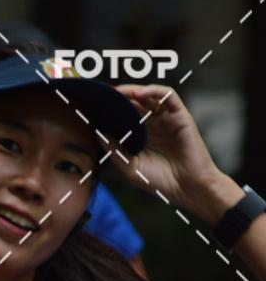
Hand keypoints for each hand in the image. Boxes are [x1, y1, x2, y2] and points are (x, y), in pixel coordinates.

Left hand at [110, 84, 243, 223]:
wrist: (187, 190)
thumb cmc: (161, 182)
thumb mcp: (131, 168)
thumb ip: (115, 150)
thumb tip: (98, 133)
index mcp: (142, 137)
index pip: (125, 117)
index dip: (111, 111)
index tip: (94, 107)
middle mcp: (155, 125)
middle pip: (135, 104)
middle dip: (119, 98)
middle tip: (103, 95)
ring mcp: (167, 119)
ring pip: (150, 96)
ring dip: (134, 91)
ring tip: (118, 92)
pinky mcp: (180, 116)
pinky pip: (168, 96)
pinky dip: (153, 91)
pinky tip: (138, 94)